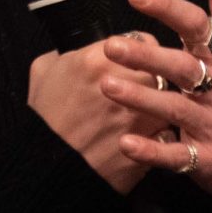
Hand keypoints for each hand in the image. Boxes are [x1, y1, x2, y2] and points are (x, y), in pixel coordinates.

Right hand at [30, 38, 173, 194]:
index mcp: (99, 59)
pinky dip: (158, 134)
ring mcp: (144, 115)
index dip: (138, 52)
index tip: (131, 61)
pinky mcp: (153, 144)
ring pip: (169, 100)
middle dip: (151, 76)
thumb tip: (82, 51)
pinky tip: (142, 138)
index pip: (142, 41)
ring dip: (159, 105)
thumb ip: (68, 53)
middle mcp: (128, 84)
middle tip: (137, 88)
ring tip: (138, 115)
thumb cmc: (43, 120)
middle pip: (160, 68)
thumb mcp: (42, 72)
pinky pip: (167, 132)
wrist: (49, 171)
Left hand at [101, 0, 211, 196]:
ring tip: (107, 86)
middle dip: (148, 55)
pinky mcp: (205, 158)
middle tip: (110, 45)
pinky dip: (152, 151)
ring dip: (142, 98)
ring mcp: (211, 123)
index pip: (197, 25)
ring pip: (175, 108)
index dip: (168, 9)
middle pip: (183, 66)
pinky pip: (176, 156)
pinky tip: (125, 143)